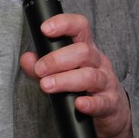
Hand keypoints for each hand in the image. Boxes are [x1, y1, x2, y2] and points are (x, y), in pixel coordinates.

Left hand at [19, 12, 136, 137]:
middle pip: (83, 52)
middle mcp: (98, 62)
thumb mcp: (63, 74)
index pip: (80, 27)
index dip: (64, 24)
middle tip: (40, 70)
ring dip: (65, 80)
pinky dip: (89, 103)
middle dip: (57, 59)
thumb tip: (27, 59)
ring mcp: (106, 83)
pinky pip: (102, 102)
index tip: (45, 29)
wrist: (112, 113)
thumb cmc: (85, 88)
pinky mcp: (110, 104)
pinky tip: (78, 104)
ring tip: (46, 86)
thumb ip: (41, 68)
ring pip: (90, 76)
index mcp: (86, 50)